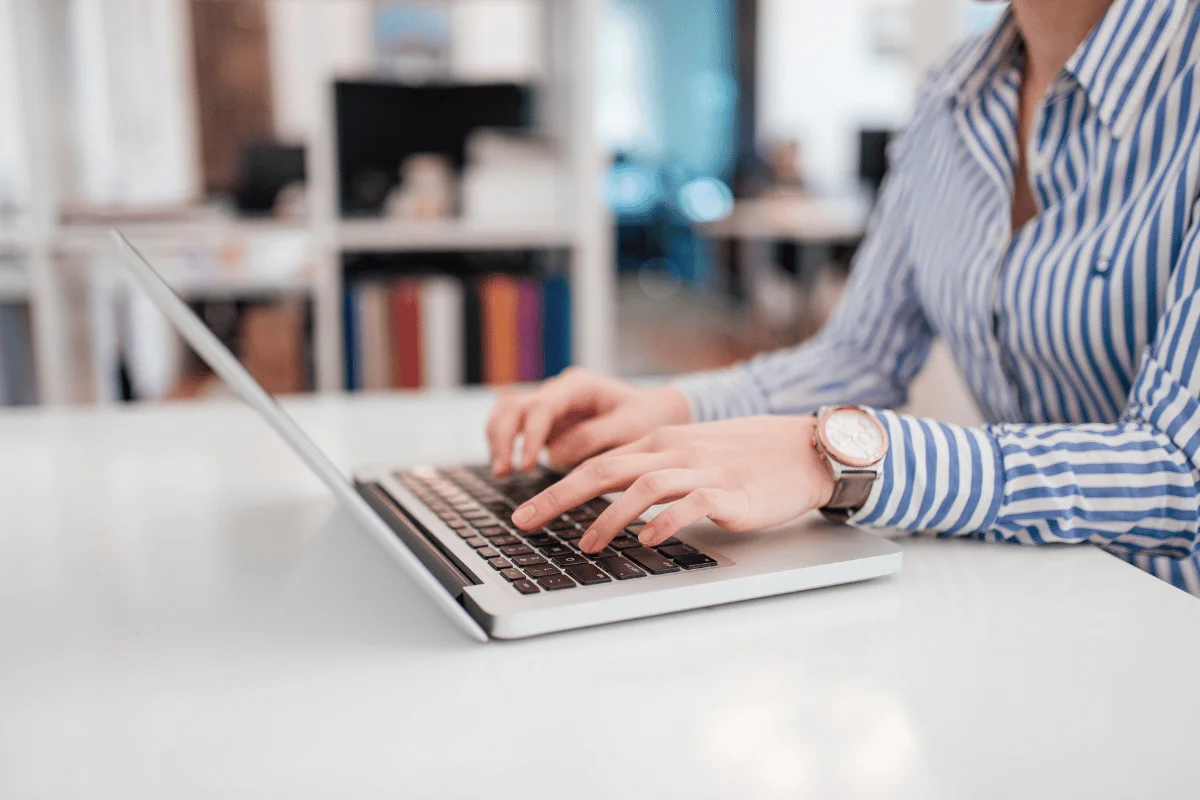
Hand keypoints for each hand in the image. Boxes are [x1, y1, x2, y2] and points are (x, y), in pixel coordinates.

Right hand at [485, 367, 691, 475]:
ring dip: (498, 439)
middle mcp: (558, 391)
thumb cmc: (647, 418)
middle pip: (513, 406)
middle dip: (504, 438)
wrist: (657, 413)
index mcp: (578, 386)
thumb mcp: (630, 428)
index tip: (526, 466)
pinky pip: (513, 425)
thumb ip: (593, 438)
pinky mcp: (546, 422)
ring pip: (506, 413)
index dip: (531, 436)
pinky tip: (506, 466)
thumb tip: (552, 455)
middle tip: (505, 472)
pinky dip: (504, 442)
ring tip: (502, 472)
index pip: (542, 407)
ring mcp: (549, 405)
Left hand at [509, 416, 836, 551]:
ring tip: (586, 544)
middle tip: (526, 522)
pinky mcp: (729, 492)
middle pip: (605, 469)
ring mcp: (701, 470)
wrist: (803, 451)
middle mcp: (674, 452)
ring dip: (609, 516)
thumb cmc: (746, 459)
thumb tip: (609, 499)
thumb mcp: (690, 455)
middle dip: (558, 497)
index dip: (555, 487)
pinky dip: (665, 521)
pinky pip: (690, 504)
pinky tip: (647, 540)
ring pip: (643, 485)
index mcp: (660, 442)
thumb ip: (652, 471)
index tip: (525, 513)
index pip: (596, 461)